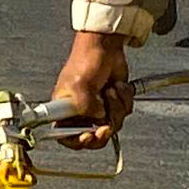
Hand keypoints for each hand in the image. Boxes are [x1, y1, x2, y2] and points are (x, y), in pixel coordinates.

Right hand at [51, 31, 133, 149]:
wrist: (106, 47)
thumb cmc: (86, 60)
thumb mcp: (79, 84)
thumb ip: (84, 106)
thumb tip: (97, 118)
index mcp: (64, 110)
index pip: (64, 135)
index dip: (76, 141)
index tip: (87, 135)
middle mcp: (80, 112)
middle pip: (92, 137)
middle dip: (102, 130)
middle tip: (106, 125)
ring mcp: (98, 109)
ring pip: (112, 124)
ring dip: (115, 108)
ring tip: (110, 91)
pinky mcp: (113, 104)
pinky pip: (124, 113)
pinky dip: (124, 100)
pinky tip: (117, 87)